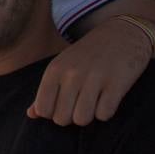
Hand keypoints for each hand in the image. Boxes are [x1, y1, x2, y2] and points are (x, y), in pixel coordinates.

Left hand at [28, 16, 152, 124]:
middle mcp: (71, 74)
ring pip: (82, 119)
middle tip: (80, 104)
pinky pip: (104, 115)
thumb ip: (45, 91)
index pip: (43, 110)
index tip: (64, 105)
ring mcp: (94, 79)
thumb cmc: (87, 55)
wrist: (122, 34)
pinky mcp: (116, 84)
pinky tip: (107, 99)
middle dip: (71, 117)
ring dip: (89, 116)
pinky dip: (106, 112)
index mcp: (54, 70)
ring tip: (93, 103)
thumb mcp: (62, 67)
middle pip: (61, 119)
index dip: (53, 113)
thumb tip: (31, 115)